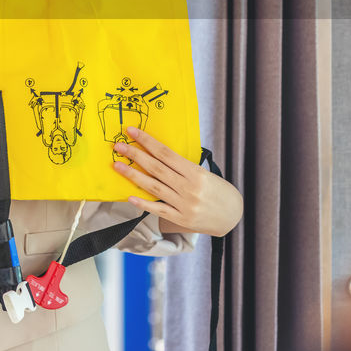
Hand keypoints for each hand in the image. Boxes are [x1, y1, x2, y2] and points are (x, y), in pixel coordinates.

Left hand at [112, 126, 242, 236]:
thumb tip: (158, 154)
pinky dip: (143, 203)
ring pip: (154, 187)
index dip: (147, 141)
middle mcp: (189, 188)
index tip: (132, 132)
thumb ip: (183, 167)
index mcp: (196, 172)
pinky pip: (158, 210)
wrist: (233, 216)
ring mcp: (184, 205)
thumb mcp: (205, 174)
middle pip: (157, 168)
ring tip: (117, 166)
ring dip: (133, 175)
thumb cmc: (218, 191)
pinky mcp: (181, 219)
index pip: (166, 153)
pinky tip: (129, 197)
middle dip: (135, 155)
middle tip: (118, 146)